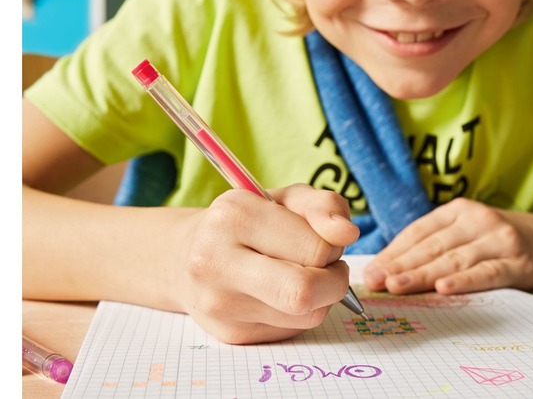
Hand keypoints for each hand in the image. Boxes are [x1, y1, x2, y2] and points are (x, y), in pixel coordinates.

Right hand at [168, 184, 358, 343]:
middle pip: (305, 292)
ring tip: (301, 276)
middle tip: (326, 266)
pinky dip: (300, 314)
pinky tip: (280, 295)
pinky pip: (292, 331)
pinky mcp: (229, 334)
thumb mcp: (287, 198)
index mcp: (234, 215)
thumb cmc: (248, 222)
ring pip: (306, 316)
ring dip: (321, 298)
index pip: (316, 248)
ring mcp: (219, 304)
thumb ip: (324, 205)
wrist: (185, 257)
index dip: (333, 246)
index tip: (322, 239)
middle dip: (334, 280)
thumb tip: (347, 233)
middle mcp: (217, 260)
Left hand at [363, 198, 532, 294]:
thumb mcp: (468, 231)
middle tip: (375, 281)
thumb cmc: (501, 239)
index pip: (418, 231)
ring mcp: (498, 240)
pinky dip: (464, 281)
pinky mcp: (517, 262)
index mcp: (458, 210)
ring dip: (422, 275)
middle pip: (431, 246)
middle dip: (400, 265)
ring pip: (453, 260)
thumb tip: (390, 269)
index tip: (372, 270)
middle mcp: (477, 220)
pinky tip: (444, 289)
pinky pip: (486, 273)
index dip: (393, 252)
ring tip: (397, 286)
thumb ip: (436, 245)